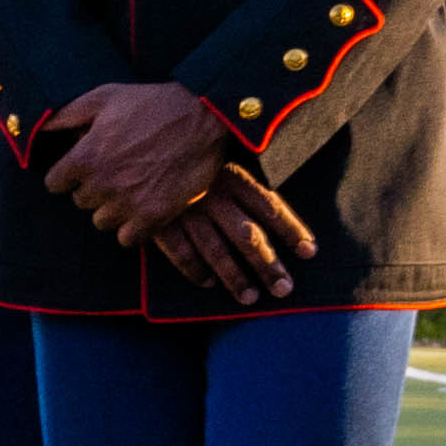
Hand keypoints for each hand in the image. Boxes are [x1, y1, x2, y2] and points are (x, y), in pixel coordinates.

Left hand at [36, 81, 236, 242]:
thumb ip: (66, 114)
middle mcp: (103, 184)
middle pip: (80, 202)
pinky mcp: (154, 216)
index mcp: (85, 157)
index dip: (66, 175)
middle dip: (91, 189)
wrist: (203, 115)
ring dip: (111, 209)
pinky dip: (132, 228)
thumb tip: (37, 127)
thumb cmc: (151, 102)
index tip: (80, 168)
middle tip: (113, 172)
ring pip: (102, 222)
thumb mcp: (104, 97)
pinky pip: (128, 239)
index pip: (54, 184)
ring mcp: (128, 203)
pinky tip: (141, 209)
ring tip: (128, 189)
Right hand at [143, 166, 319, 305]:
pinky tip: (208, 283)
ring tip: (250, 298)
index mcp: (230, 175)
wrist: (135, 146)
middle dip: (268, 264)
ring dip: (235, 277)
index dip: (291, 230)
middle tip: (284, 289)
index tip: (309, 251)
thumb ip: (240, 178)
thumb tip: (274, 201)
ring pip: (216, 251)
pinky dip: (195, 271)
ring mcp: (184, 210)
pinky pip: (181, 254)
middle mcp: (212, 194)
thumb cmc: (184, 153)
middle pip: (247, 236)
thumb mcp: (217, 156)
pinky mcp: (158, 222)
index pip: (269, 206)